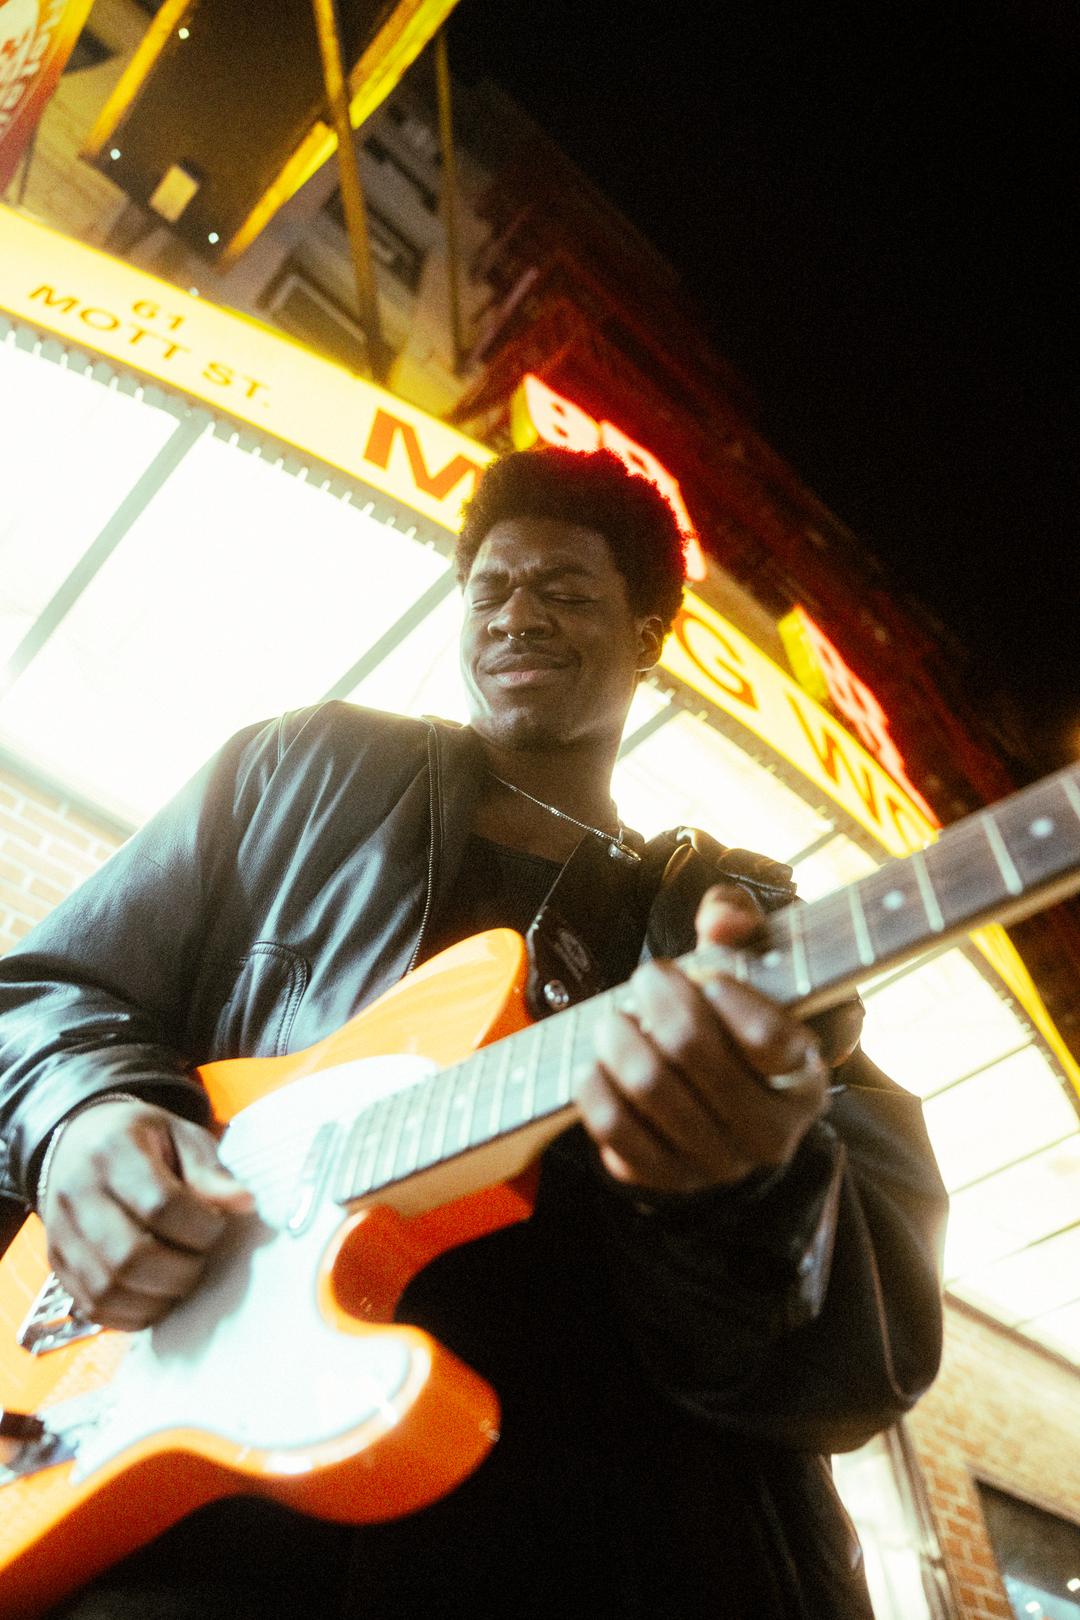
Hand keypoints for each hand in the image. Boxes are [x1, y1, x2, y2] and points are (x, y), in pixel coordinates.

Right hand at [39, 1099, 252, 1330]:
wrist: (81, 1141)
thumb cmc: (142, 1140)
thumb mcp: (181, 1136)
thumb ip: (210, 1171)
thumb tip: (244, 1204)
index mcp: (112, 1150)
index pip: (160, 1204)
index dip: (200, 1226)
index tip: (218, 1226)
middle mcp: (76, 1193)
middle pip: (130, 1256)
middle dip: (181, 1270)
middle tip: (201, 1259)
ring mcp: (61, 1233)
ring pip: (108, 1289)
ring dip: (159, 1297)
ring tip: (181, 1278)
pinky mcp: (57, 1263)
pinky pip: (93, 1307)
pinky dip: (132, 1313)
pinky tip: (157, 1296)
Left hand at [579, 884, 860, 1194]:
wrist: (718, 1099)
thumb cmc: (736, 1017)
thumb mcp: (751, 962)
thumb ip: (740, 923)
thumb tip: (722, 921)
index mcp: (804, 1078)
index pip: (769, 1039)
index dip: (725, 996)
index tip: (705, 976)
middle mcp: (770, 1133)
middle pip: (692, 1051)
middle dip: (659, 1000)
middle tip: (648, 977)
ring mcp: (717, 1162)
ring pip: (649, 1087)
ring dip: (619, 1038)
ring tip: (614, 1018)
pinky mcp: (667, 1179)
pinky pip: (616, 1132)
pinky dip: (595, 1089)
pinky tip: (595, 1063)